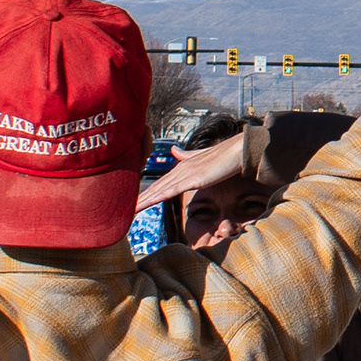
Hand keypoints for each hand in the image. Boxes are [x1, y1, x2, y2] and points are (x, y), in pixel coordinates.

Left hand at [135, 131, 256, 210]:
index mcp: (181, 167)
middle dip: (139, 199)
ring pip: (158, 190)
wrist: (238, 150)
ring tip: (128, 210)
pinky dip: (157, 197)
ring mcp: (185, 174)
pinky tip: (146, 203)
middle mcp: (179, 169)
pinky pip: (171, 190)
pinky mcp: (192, 178)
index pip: (159, 183)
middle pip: (154, 187)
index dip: (145, 193)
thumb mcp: (202, 157)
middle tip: (122, 209)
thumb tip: (175, 151)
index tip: (133, 202)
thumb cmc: (224, 157)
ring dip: (143, 200)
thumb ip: (187, 155)